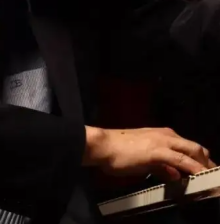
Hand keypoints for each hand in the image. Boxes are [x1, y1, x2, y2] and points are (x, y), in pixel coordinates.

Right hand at [83, 126, 215, 179]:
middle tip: (215, 175)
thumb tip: (174, 174)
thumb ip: (161, 166)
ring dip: (205, 166)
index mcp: (161, 134)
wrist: (104, 145)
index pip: (188, 146)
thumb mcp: (143, 160)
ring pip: (193, 152)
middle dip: (208, 162)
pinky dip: (195, 169)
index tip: (208, 171)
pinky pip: (183, 161)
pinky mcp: (159, 152)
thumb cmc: (118, 151)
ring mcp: (163, 142)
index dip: (200, 159)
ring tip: (213, 178)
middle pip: (195, 147)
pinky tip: (202, 177)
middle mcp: (165, 135)